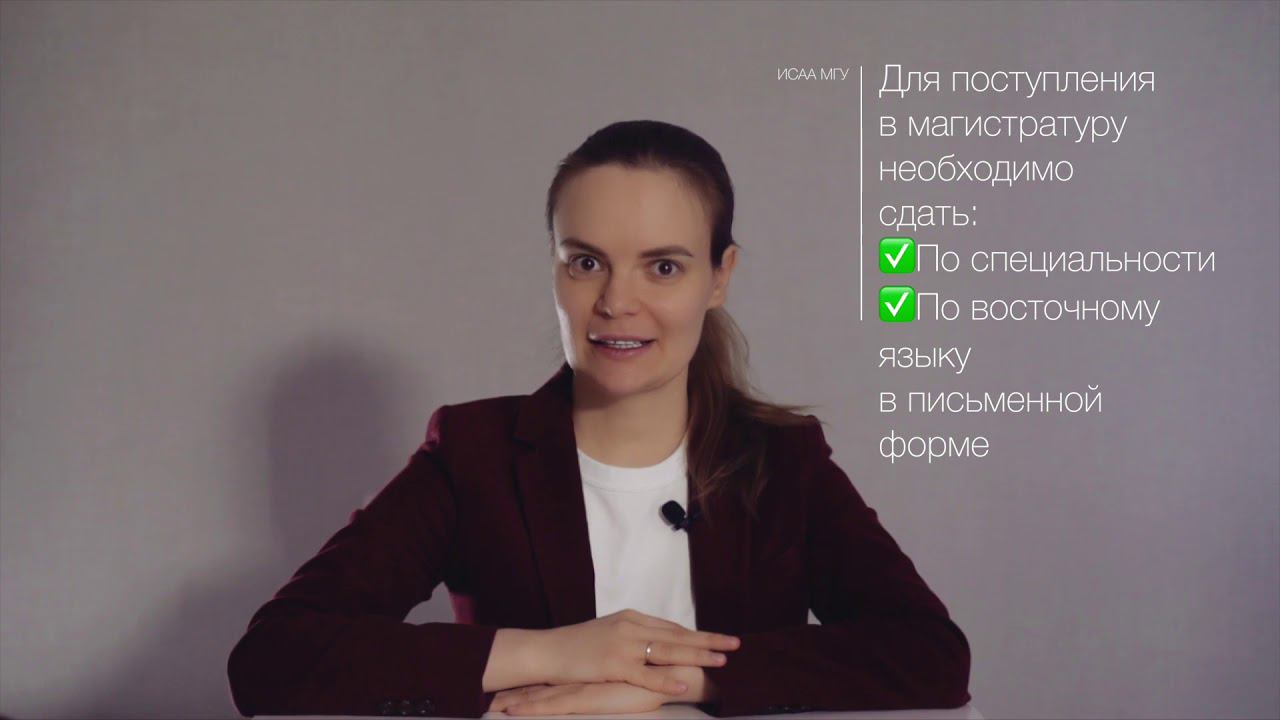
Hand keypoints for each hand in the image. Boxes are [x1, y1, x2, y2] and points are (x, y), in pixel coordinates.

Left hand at [490, 681, 664, 715]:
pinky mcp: (589, 697)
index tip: (513, 689)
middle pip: (547, 682)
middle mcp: (588, 677)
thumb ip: (631, 676)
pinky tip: (513, 711)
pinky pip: (554, 706)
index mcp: (598, 672)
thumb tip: (626, 681)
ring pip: (544, 695)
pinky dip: (531, 708)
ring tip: (493, 706)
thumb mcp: (643, 678)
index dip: (537, 681)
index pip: (564, 676)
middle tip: (490, 698)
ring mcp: (586, 687)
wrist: (678, 675)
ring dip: (518, 699)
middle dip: (519, 689)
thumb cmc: (665, 677)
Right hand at [541, 609, 739, 694]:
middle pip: (677, 634)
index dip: (696, 634)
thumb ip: (633, 635)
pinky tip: (685, 681)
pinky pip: (645, 673)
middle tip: (735, 644)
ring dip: (697, 655)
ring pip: (668, 650)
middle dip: (709, 640)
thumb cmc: (576, 646)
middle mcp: (631, 627)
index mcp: (632, 618)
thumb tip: (656, 643)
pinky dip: (667, 677)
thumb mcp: (609, 632)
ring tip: (721, 660)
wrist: (546, 650)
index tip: (717, 639)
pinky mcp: (613, 665)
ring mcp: (623, 645)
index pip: (672, 626)